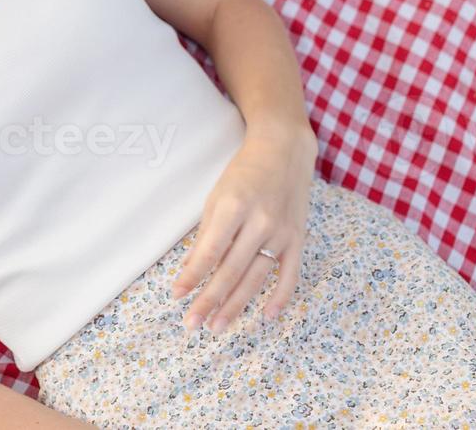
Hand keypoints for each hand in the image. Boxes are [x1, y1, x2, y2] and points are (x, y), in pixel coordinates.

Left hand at [169, 121, 316, 333]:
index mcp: (233, 207)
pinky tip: (267, 317)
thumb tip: (190, 270)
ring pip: (256, 278)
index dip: (192, 277)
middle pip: (231, 271)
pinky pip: (290, 274)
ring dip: (236, 305)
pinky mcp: (298, 238)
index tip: (177, 296)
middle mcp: (259, 221)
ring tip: (217, 326)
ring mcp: (282, 232)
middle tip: (193, 325)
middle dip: (209, 300)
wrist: (284, 150)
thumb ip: (206, 235)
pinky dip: (280, 297)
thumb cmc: (243, 173)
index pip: (209, 251)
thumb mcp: (217, 197)